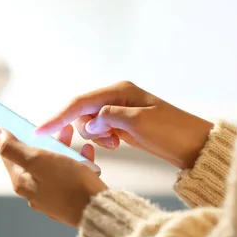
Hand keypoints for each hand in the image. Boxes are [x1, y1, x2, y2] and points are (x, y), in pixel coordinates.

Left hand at [0, 125, 106, 226]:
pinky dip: (77, 161)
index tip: (16, 122)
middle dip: (44, 140)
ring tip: (71, 135)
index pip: (9, 155)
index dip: (11, 136)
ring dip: (62, 148)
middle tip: (54, 127)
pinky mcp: (70, 197)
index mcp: (22, 182)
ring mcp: (53, 195)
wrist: (97, 209)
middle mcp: (34, 191)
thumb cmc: (69, 185)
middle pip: (34, 158)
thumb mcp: (37, 160)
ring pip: (54, 164)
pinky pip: (70, 174)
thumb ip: (14, 148)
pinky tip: (85, 152)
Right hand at [35, 81, 212, 169]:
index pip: (80, 102)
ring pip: (91, 124)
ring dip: (96, 137)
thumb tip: (90, 123)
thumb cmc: (172, 132)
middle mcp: (117, 98)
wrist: (196, 146)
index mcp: (119, 91)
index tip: (40, 131)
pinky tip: (117, 144)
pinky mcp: (124, 125)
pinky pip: (102, 131)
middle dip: (85, 129)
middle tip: (103, 142)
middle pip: (83, 112)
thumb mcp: (138, 123)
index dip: (58, 116)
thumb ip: (109, 118)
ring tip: (115, 144)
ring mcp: (121, 111)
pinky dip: (103, 140)